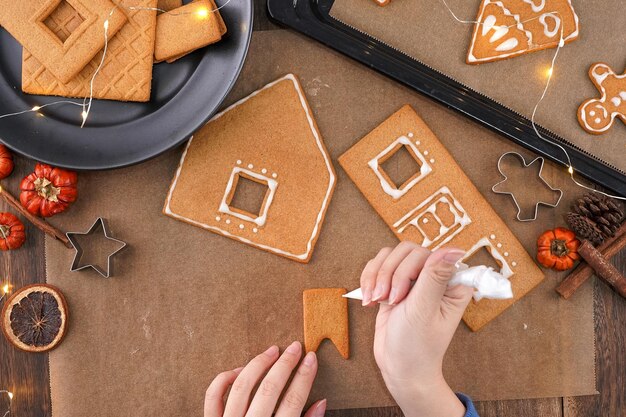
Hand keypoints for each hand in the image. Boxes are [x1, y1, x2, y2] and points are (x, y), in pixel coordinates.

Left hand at [204, 342, 325, 416]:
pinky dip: (226, 378)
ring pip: (242, 386)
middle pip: (269, 389)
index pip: (293, 401)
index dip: (304, 377)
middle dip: (285, 364)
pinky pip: (214, 395)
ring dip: (259, 363)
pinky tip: (241, 370)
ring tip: (272, 350)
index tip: (312, 358)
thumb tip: (321, 402)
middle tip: (296, 347)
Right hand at [360, 242, 472, 416]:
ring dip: (377, 277)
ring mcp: (413, 280)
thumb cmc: (417, 346)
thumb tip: (454, 249)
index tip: (401, 296)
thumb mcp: (424, 311)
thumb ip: (434, 277)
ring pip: (389, 256)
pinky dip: (369, 280)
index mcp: (452, 283)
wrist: (399, 368)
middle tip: (388, 300)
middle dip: (390, 275)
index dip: (409, 270)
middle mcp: (434, 278)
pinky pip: (378, 266)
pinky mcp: (394, 285)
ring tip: (376, 300)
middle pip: (405, 252)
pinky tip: (370, 300)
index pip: (427, 254)